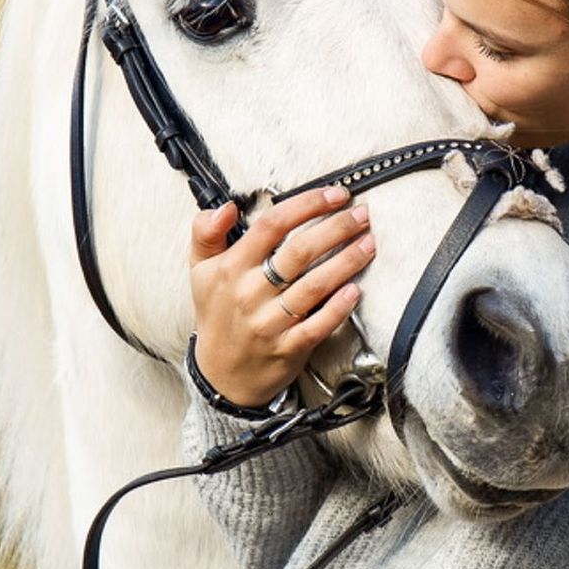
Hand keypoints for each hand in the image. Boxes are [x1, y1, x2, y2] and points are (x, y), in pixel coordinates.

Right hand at [189, 185, 376, 407]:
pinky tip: (356, 289)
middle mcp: (250, 292)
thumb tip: (226, 207)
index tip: (335, 194)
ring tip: (369, 243)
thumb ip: (206, 232)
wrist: (220, 374)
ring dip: (346, 261)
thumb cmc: (217, 314)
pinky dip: (339, 307)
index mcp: (232, 267)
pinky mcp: (288, 348)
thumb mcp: (200, 270)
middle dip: (336, 228)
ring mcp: (269, 322)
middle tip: (361, 215)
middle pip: (299, 252)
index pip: (272, 225)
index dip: (307, 204)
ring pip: (314, 286)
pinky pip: (318, 324)